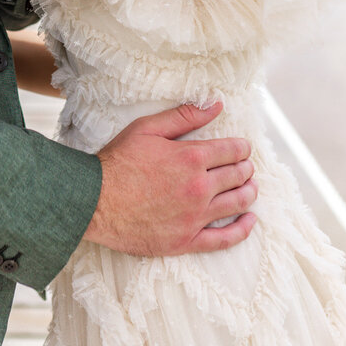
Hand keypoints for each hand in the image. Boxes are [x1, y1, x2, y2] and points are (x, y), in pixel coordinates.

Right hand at [84, 102, 257, 255]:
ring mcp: (195, 216)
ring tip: (251, 188)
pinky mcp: (187, 240)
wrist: (95, 200)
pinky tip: (249, 221)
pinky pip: (224, 239)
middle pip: (237, 176)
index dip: (242, 148)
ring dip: (249, 193)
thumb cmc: (119, 161)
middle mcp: (199, 186)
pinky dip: (242, 230)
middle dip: (246, 168)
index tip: (243, 148)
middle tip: (246, 167)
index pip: (232, 151)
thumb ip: (184, 116)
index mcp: (191, 157)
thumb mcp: (148, 128)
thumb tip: (216, 105)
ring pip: (236, 204)